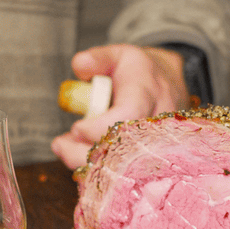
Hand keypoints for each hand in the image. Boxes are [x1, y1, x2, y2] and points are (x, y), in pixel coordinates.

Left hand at [51, 44, 188, 168]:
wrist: (169, 86)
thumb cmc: (139, 72)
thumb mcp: (120, 55)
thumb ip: (98, 58)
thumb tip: (79, 66)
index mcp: (147, 92)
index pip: (128, 116)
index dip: (98, 127)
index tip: (76, 127)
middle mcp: (157, 122)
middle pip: (125, 150)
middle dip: (86, 153)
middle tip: (60, 145)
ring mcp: (157, 144)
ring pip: (123, 168)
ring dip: (88, 164)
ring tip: (64, 148)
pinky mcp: (150, 159)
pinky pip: (124, 173)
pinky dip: (98, 170)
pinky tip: (80, 158)